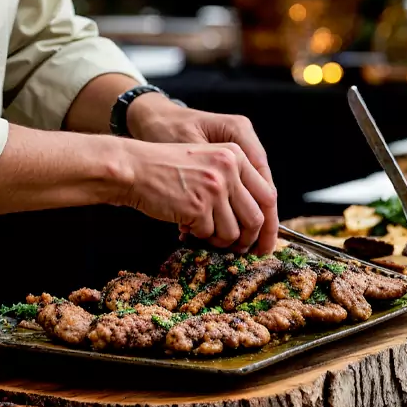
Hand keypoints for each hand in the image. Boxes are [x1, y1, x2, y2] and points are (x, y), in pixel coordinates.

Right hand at [125, 95, 277, 252]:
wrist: (134, 169)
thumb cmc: (166, 169)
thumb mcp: (206, 161)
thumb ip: (232, 182)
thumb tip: (255, 220)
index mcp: (235, 155)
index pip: (268, 195)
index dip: (271, 225)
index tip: (266, 242)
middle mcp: (229, 169)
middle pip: (257, 217)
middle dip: (250, 240)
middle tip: (241, 250)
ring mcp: (214, 187)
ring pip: (234, 231)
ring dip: (221, 240)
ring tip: (205, 233)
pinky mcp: (198, 206)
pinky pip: (210, 235)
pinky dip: (200, 236)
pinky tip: (187, 227)